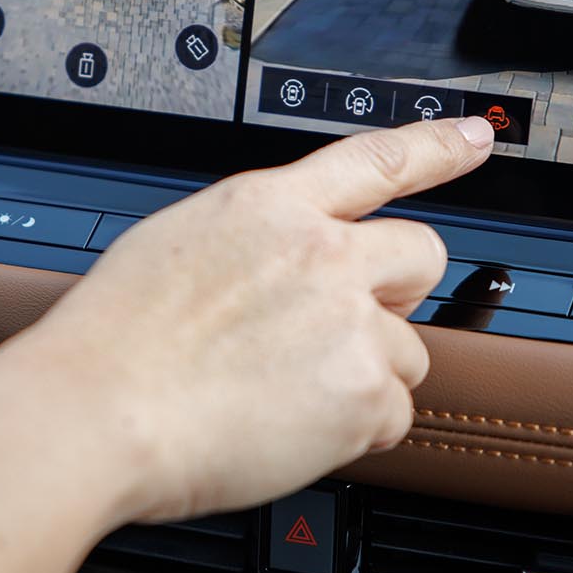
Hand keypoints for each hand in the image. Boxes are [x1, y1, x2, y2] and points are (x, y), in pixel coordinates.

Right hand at [0, 117, 495, 523]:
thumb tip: (280, 269)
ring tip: (285, 398)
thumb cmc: (114, 346)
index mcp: (267, 205)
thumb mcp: (176, 248)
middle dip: (400, 294)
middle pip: (422, 254)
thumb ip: (250, 246)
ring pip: (408, 350)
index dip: (438, 147)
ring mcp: (347, 320)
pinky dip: (353, 434)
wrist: (96, 412)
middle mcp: (319, 252)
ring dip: (364, 378)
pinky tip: (292, 431)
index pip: (375, 159)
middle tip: (348, 330)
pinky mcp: (362, 389)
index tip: (476, 138)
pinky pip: (392, 417)